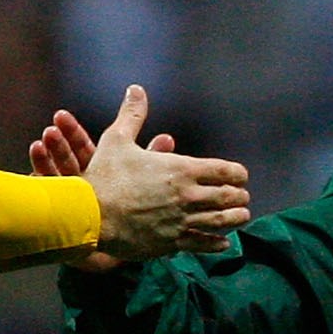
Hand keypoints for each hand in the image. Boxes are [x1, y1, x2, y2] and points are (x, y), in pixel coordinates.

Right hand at [34, 89, 248, 268]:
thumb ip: (132, 115)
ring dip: (236, 218)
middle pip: (228, 197)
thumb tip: (136, 90)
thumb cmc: (104, 176)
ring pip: (221, 221)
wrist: (89, 215)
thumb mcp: (117, 140)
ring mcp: (182, 221)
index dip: (237, 174)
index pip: (224, 171)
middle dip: (239, 196)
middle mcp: (188, 195)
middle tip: (243, 197)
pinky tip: (224, 243)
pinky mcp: (172, 242)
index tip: (240, 176)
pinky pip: (203, 243)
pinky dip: (217, 243)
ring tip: (242, 217)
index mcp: (181, 169)